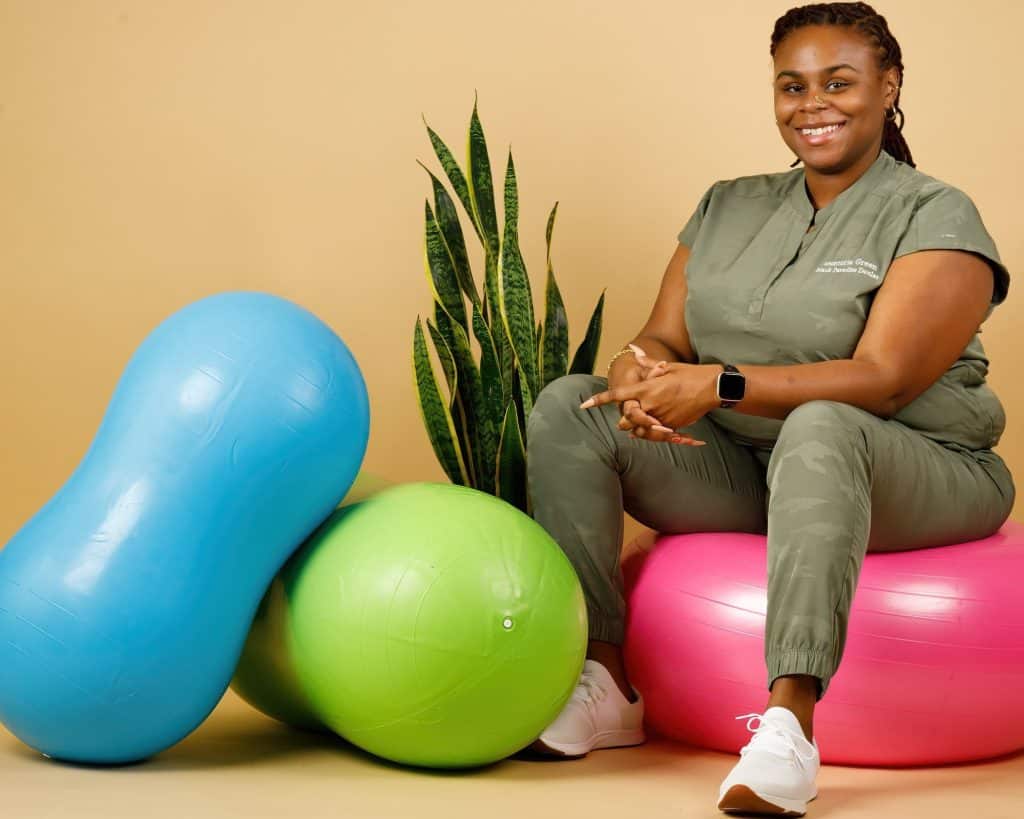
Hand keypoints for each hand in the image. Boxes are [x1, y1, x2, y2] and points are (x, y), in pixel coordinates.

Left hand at [585, 353, 721, 444]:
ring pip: (639, 430)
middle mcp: (651, 404)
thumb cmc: (689, 374)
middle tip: (623, 417)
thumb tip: (634, 351)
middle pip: (625, 419)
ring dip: (636, 428)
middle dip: (623, 419)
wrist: (712, 388)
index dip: (599, 400)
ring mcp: (661, 417)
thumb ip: (647, 363)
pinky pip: (655, 434)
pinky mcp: (671, 426)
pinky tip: (653, 427)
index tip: (584, 405)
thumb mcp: (667, 367)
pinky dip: (652, 432)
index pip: (617, 395)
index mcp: (647, 388)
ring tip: (638, 424)